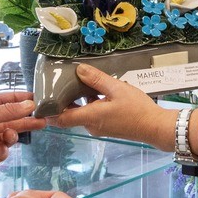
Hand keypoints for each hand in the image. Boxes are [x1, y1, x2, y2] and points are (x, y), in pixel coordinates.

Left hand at [0, 92, 41, 184]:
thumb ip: (7, 111)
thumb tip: (29, 104)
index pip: (4, 101)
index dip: (19, 99)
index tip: (36, 98)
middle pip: (10, 121)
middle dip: (25, 121)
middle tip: (43, 121)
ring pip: (6, 138)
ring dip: (9, 138)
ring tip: (8, 138)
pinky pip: (0, 153)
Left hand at [49, 63, 171, 148]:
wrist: (155, 127)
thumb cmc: (137, 109)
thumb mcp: (116, 89)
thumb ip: (96, 79)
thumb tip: (78, 69)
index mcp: (90, 117)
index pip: (60, 119)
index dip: (48, 112)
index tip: (42, 99)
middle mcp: (91, 125)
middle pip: (69, 115)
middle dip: (62, 101)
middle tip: (58, 84)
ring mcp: (99, 128)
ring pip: (81, 114)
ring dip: (77, 101)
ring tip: (77, 82)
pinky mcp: (107, 127)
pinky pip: (91, 115)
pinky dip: (89, 104)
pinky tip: (96, 91)